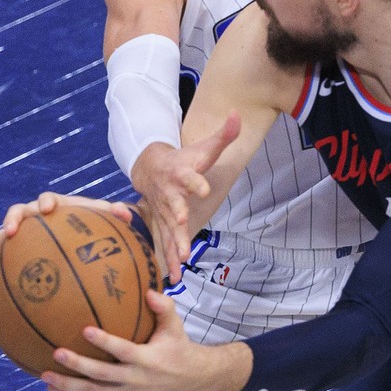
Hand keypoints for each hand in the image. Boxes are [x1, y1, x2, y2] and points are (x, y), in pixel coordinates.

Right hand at [0, 192, 131, 270]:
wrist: (79, 231)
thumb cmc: (92, 224)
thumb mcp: (103, 219)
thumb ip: (114, 214)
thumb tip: (126, 213)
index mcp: (56, 205)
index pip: (49, 199)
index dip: (47, 202)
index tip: (49, 209)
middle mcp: (35, 215)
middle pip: (19, 212)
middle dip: (13, 220)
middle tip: (11, 231)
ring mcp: (24, 230)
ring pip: (2, 234)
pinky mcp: (17, 245)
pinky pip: (1, 253)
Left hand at [41, 290, 251, 390]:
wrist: (187, 378)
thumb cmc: (177, 345)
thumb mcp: (176, 325)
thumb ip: (164, 307)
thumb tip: (148, 291)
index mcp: (148, 359)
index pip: (124, 351)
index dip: (105, 342)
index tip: (85, 329)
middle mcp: (134, 378)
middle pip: (101, 374)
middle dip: (78, 366)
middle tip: (56, 354)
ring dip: (68, 385)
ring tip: (44, 376)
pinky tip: (52, 387)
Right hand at [129, 113, 240, 282]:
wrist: (152, 167)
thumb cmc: (185, 158)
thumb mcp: (205, 146)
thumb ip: (224, 134)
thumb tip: (238, 113)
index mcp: (182, 175)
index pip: (190, 177)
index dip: (196, 182)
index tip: (202, 189)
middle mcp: (170, 194)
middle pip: (174, 207)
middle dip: (177, 219)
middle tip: (182, 228)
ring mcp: (163, 211)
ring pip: (167, 230)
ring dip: (173, 246)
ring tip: (181, 262)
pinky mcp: (160, 223)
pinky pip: (163, 243)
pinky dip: (166, 260)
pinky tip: (171, 278)